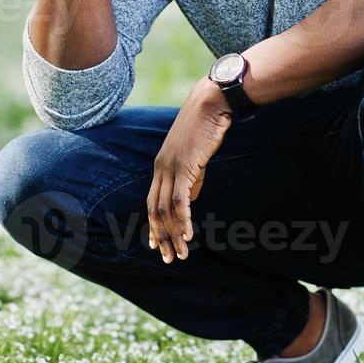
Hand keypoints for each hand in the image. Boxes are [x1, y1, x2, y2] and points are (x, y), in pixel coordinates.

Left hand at [147, 77, 232, 263]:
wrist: (211, 103)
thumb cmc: (206, 127)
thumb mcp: (195, 156)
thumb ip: (192, 178)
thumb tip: (189, 200)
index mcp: (161, 166)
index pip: (152, 202)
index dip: (154, 226)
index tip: (157, 245)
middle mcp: (160, 168)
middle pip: (155, 210)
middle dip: (162, 237)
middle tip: (169, 258)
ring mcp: (170, 168)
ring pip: (166, 209)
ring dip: (174, 234)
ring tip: (182, 254)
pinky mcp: (184, 167)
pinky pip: (180, 200)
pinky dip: (184, 219)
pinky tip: (189, 235)